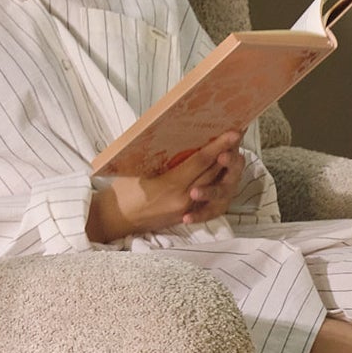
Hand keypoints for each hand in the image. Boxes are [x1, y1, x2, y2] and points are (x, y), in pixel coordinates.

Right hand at [88, 131, 242, 239]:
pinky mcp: (184, 216)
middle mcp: (184, 199)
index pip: (201, 162)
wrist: (113, 219)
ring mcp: (186, 210)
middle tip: (237, 135)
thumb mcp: (140, 169)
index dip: (219, 146)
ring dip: (224, 169)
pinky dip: (214, 184)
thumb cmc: (122, 192)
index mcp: (171, 185)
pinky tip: (221, 174)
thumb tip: (181, 139)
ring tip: (233, 151)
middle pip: (213, 173)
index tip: (233, 133)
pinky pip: (206, 199)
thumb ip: (164, 159)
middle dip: (227, 153)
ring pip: (213, 186)